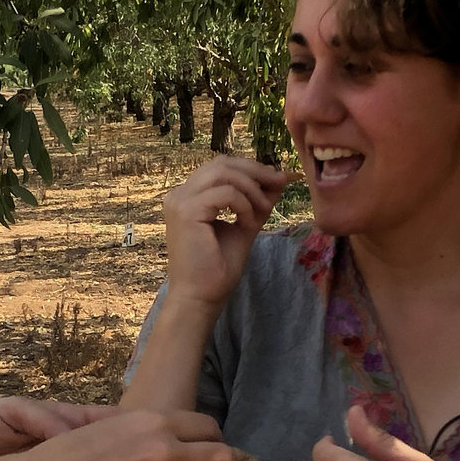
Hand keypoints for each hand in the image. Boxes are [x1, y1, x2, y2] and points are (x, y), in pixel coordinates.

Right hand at [159, 157, 289, 306]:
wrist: (201, 297)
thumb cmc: (217, 269)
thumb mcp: (244, 226)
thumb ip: (257, 203)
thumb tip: (279, 179)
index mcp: (189, 197)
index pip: (220, 167)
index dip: (250, 167)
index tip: (278, 178)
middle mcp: (180, 195)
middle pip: (221, 163)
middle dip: (255, 170)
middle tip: (279, 181)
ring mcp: (180, 201)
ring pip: (223, 173)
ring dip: (251, 188)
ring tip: (262, 211)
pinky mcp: (186, 212)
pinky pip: (225, 193)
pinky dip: (243, 204)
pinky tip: (248, 223)